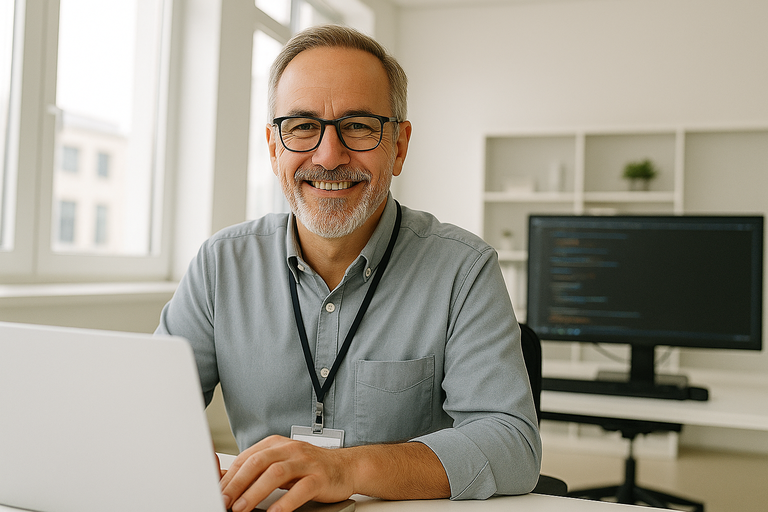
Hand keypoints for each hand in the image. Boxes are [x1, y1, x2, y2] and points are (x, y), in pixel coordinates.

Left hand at [219, 435, 354, 511]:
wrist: (346, 467)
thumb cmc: (310, 468)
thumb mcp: (281, 464)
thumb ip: (257, 471)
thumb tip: (226, 481)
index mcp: (276, 444)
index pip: (247, 458)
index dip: (230, 477)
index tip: (217, 494)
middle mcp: (290, 449)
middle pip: (258, 462)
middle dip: (237, 483)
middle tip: (224, 501)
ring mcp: (306, 462)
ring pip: (276, 473)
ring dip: (255, 492)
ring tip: (242, 508)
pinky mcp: (319, 477)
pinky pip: (301, 489)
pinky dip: (285, 502)